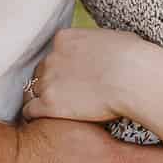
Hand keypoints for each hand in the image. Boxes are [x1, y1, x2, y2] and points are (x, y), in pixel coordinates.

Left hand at [21, 25, 148, 124]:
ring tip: (52, 112)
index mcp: (65, 39)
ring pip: (33, 91)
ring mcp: (48, 80)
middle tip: (64, 97)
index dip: (61, 68)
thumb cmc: (133, 58)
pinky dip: (35, 116)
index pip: (53, 54)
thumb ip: (99, 44)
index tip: (70, 79)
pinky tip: (44, 122)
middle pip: (41, 72)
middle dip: (51, 83)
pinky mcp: (48, 104)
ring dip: (43, 100)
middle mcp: (51, 57)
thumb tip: (108, 47)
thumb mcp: (113, 39)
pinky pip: (29, 111)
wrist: (132, 78)